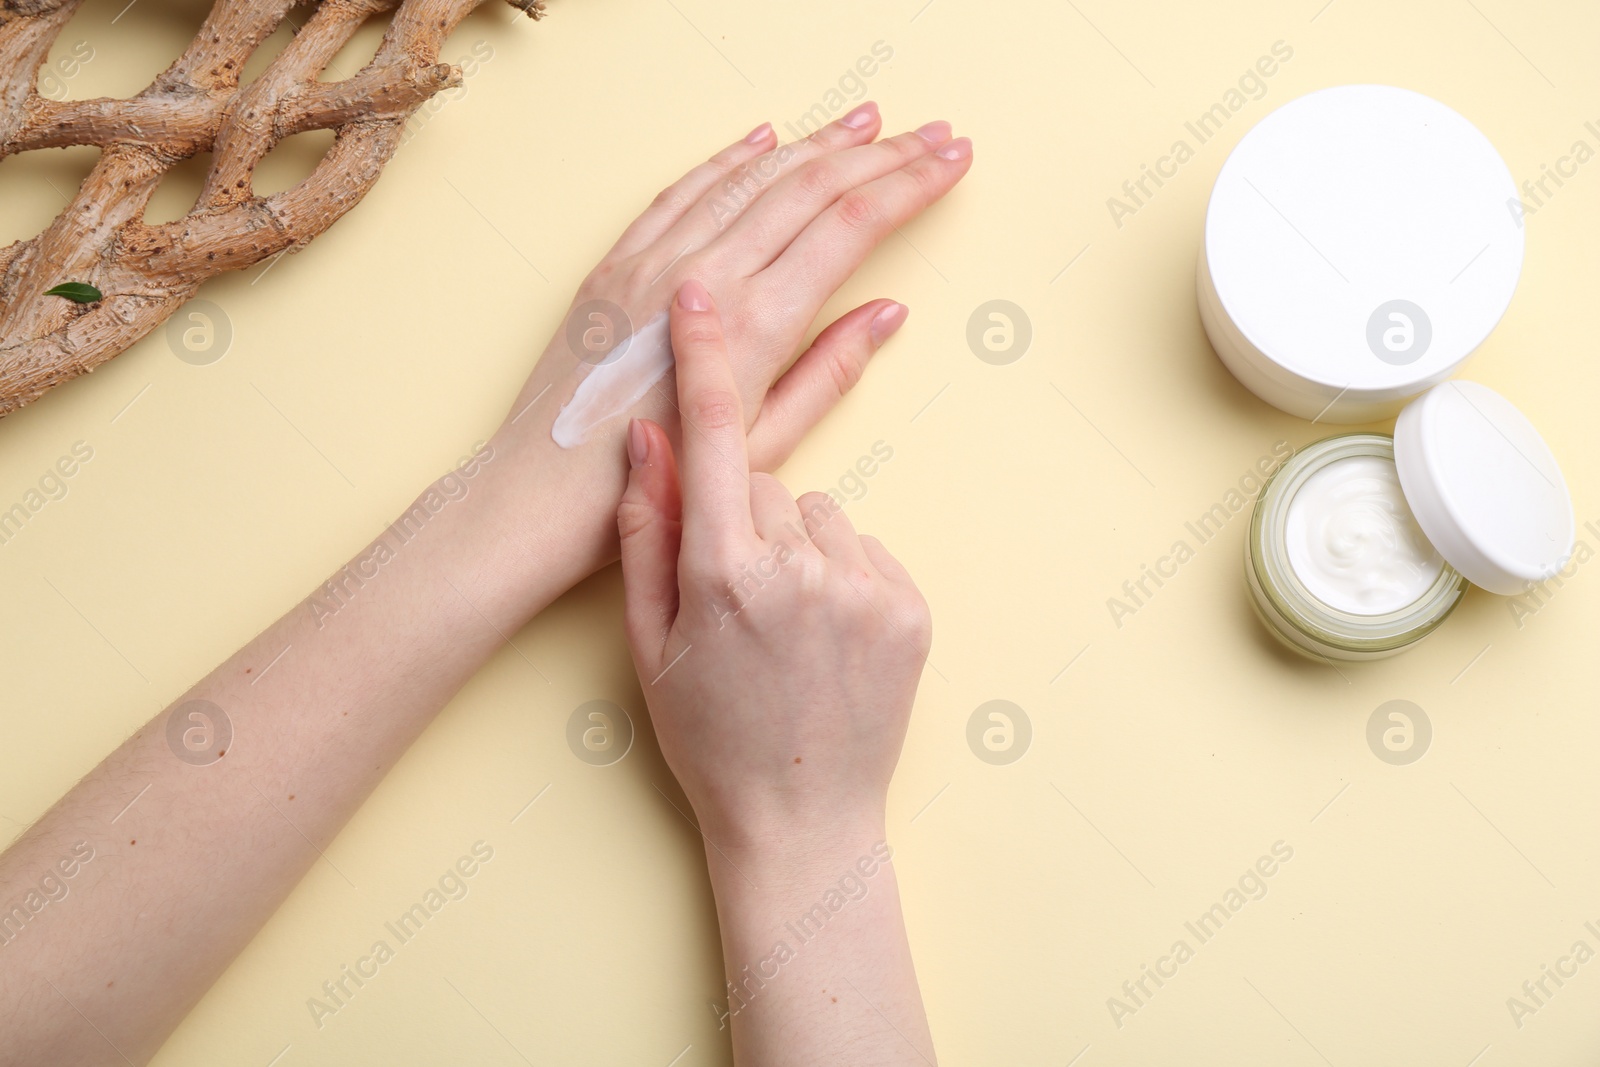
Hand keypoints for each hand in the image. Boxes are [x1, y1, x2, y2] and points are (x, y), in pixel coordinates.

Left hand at [479, 106, 972, 595]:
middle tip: (931, 133)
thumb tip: (887, 312)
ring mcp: (656, 261)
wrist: (543, 495)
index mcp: (755, 323)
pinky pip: (684, 191)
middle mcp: (707, 275)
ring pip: (752, 177)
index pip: (852, 226)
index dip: (911, 186)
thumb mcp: (762, 445)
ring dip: (816, 142)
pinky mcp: (616, 263)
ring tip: (866, 122)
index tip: (952, 161)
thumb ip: (829, 372)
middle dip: (883, 153)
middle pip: (812, 188)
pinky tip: (764, 137)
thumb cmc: (659, 484)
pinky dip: (729, 159)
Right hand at [617, 280, 932, 849]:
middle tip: (735, 599)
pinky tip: (826, 638)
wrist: (801, 822)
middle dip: (744, 517)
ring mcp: (867, 587)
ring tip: (786, 627)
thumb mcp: (649, 645)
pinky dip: (844, 574)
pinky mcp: (911, 606)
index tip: (699, 293)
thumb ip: (644, 533)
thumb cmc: (710, 739)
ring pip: (820, 513)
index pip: (712, 440)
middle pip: (767, 482)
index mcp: (724, 576)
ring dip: (798, 546)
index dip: (702, 360)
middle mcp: (802, 569)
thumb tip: (643, 437)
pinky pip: (865, 548)